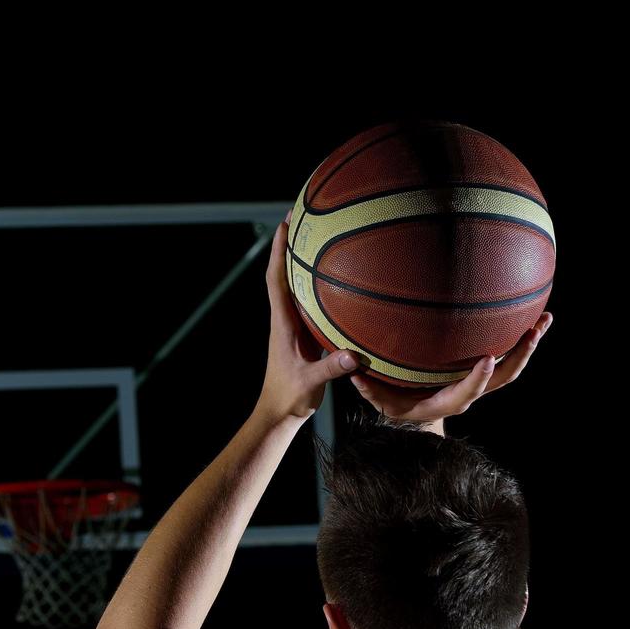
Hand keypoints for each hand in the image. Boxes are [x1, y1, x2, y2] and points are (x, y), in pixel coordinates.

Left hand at [255, 209, 363, 422]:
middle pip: (284, 273)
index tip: (284, 223)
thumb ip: (330, 370)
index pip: (276, 279)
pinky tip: (337, 278)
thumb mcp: (310, 385)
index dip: (278, 251)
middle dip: (290, 244)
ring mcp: (294, 326)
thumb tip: (353, 356)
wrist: (278, 413)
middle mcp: (285, 319)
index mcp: (282, 324)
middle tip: (302, 215)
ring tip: (318, 236)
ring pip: (296, 286)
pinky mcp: (303, 335)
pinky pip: (311, 303)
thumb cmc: (289, 398)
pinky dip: (319, 286)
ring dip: (302, 262)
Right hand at [349, 310, 552, 425]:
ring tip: (544, 319)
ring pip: (512, 367)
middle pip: (503, 378)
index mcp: (448, 401)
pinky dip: (523, 337)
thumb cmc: (399, 403)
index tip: (489, 358)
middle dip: (519, 355)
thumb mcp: (383, 400)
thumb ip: (370, 388)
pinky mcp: (486, 370)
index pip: (467, 391)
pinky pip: (509, 355)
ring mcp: (482, 381)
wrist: (419, 414)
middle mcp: (470, 392)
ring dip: (529, 344)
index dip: (479, 378)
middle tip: (532, 332)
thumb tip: (353, 371)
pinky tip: (532, 314)